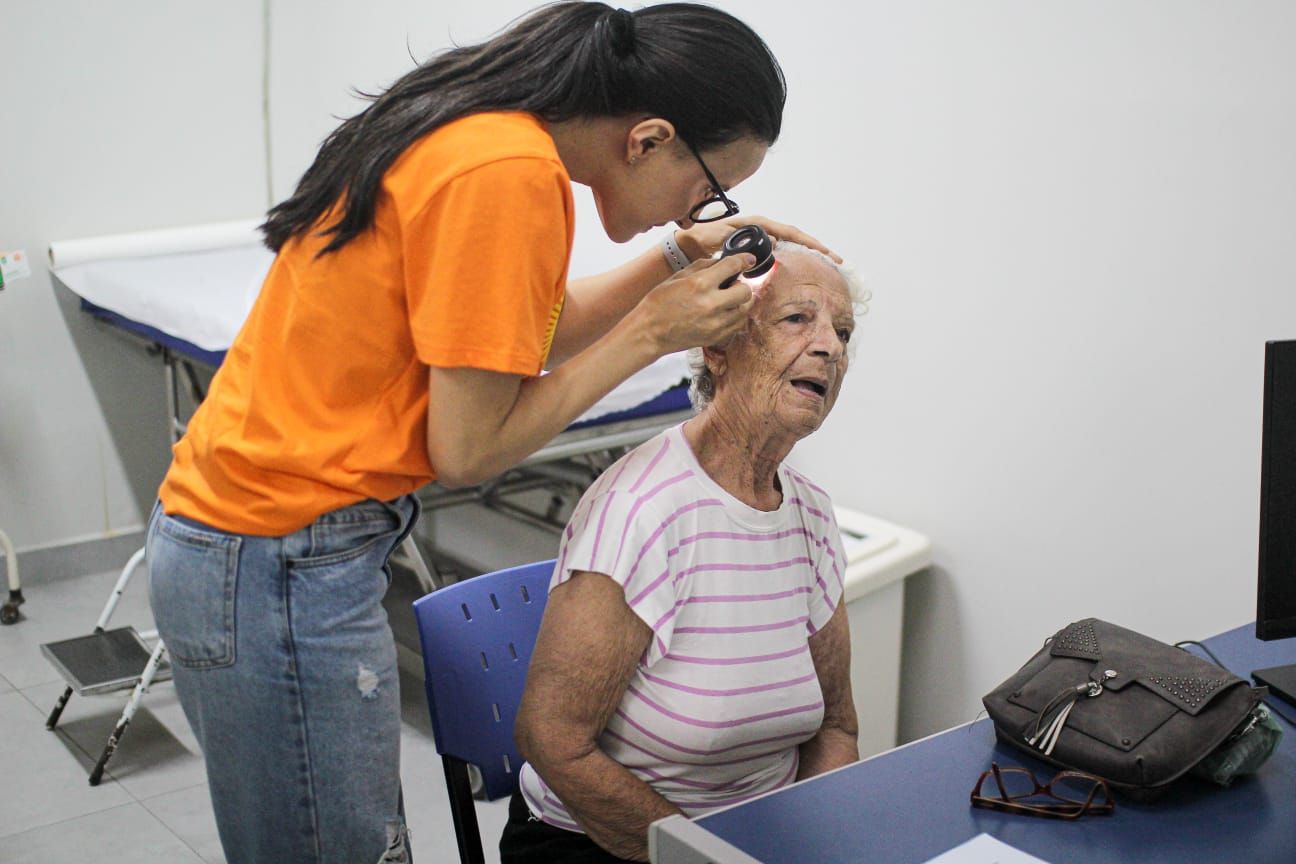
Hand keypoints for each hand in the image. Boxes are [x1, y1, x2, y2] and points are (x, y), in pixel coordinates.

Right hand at [634, 253, 755, 355]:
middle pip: (746, 291)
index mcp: (700, 284)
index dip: (744, 260)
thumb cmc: (659, 303)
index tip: (748, 260)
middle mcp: (711, 304)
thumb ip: (703, 266)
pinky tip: (724, 313)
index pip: (733, 266)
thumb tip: (722, 261)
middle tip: (730, 285)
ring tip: (727, 300)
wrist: (649, 332)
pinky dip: (736, 317)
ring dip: (740, 302)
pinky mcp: (716, 337)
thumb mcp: (678, 276)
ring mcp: (716, 323)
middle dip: (740, 284)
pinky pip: (738, 325)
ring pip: (745, 309)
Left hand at [674, 216, 841, 263]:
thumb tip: (770, 244)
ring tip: (828, 263)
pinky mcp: (759, 247)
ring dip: (809, 253)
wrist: (692, 242)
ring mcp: (762, 237)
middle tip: (836, 259)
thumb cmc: (704, 237)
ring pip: (792, 244)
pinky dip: (796, 257)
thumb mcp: (721, 236)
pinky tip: (805, 267)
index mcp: (758, 223)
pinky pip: (782, 251)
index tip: (824, 252)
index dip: (808, 242)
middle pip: (796, 237)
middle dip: (817, 248)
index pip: (790, 232)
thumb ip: (739, 239)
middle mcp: (763, 228)